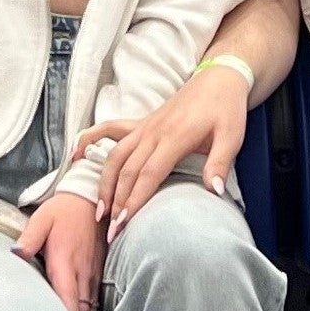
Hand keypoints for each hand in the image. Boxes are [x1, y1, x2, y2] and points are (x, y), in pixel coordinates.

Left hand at [12, 193, 103, 310]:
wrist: (90, 198)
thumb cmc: (63, 210)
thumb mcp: (42, 218)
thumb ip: (29, 238)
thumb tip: (16, 254)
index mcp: (65, 261)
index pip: (68, 299)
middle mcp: (82, 272)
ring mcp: (92, 273)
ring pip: (91, 310)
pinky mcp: (98, 272)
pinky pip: (95, 302)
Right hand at [71, 57, 251, 237]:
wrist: (219, 78)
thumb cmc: (226, 108)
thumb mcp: (232, 137)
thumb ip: (220, 163)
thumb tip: (214, 191)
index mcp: (174, 137)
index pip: (148, 175)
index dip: (134, 200)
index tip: (124, 224)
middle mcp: (152, 133)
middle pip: (127, 171)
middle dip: (116, 203)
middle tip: (110, 232)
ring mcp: (144, 127)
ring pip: (115, 156)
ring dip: (104, 184)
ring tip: (99, 211)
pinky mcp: (140, 123)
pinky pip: (109, 130)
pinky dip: (90, 140)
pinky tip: (76, 155)